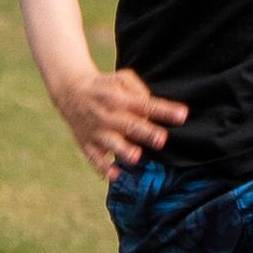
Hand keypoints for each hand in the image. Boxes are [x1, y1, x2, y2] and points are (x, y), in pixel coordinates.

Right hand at [53, 63, 183, 178]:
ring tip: (136, 156)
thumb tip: (150, 108)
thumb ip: (138, 90)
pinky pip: (94, 158)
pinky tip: (114, 175)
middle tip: (161, 139)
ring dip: (124, 150)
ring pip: (112, 143)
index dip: (164, 110)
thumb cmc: (105, 86)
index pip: (145, 105)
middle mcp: (109, 116)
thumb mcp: (121, 78)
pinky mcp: (87, 144)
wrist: (70, 91)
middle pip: (130, 125)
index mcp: (119, 99)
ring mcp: (97, 131)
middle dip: (146, 133)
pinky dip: (103, 167)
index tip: (182, 115)